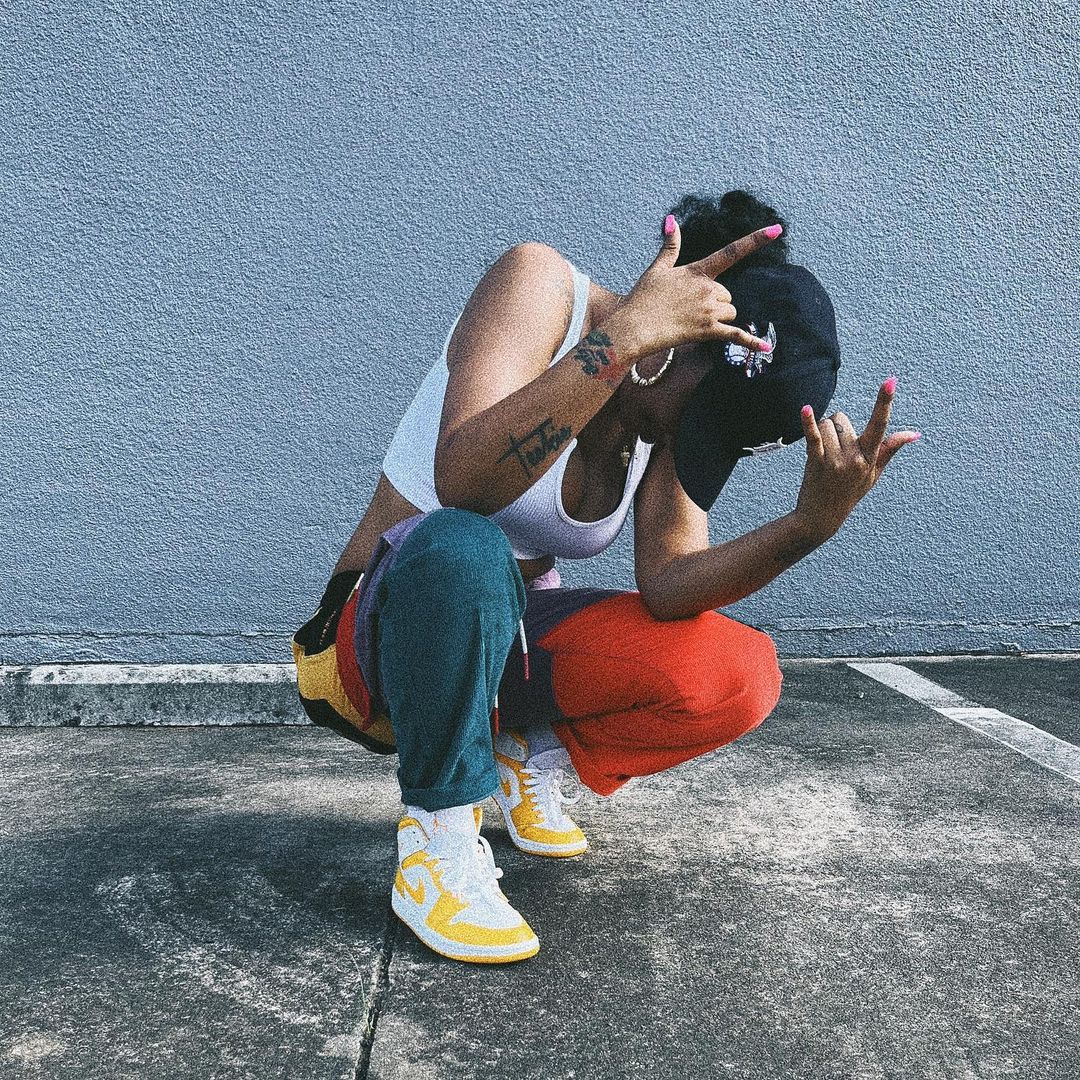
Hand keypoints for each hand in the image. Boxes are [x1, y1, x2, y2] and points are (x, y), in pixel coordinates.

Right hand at [606, 214, 781, 357]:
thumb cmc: (641, 299)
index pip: (732, 251)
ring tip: (691, 321)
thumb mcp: (656, 269)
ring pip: (730, 313)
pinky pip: (737, 336)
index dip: (756, 239)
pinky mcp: (708, 331)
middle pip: (728, 295)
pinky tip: (767, 347)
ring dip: (718, 318)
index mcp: (698, 271)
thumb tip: (671, 220)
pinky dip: (752, 342)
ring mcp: (709, 310)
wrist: (633, 327)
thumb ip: (670, 246)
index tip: (778, 229)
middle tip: (688, 309)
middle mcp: (708, 288)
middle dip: (715, 303)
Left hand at [794, 378, 921, 540]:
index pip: (880, 424)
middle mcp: (855, 458)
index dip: (884, 401)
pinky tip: (806, 409)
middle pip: (842, 419)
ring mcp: (835, 461)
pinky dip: (808, 423)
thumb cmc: (850, 492)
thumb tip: (915, 433)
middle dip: (836, 428)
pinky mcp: (815, 463)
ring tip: (823, 454)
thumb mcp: (874, 473)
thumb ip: (891, 449)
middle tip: (834, 450)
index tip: (890, 380)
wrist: (822, 517)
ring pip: (826, 425)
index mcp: (870, 457)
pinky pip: (813, 437)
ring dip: (821, 433)